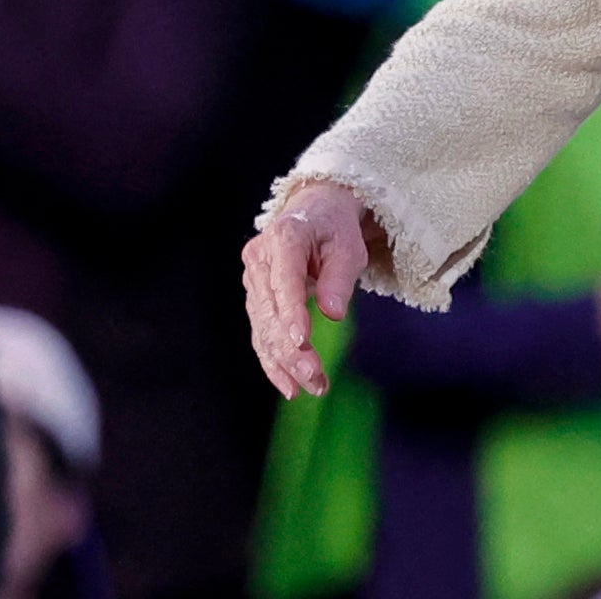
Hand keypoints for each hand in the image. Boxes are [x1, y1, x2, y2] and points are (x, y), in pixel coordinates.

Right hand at [243, 181, 379, 396]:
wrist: (314, 212)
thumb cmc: (335, 229)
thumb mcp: (348, 247)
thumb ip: (339, 278)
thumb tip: (332, 313)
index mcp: (284, 236)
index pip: (284, 279)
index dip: (291, 312)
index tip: (302, 342)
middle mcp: (259, 257)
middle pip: (270, 311)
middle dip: (291, 350)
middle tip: (316, 380)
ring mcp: (252, 279)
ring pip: (262, 328)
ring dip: (285, 362)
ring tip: (313, 387)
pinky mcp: (255, 298)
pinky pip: (260, 334)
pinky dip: (273, 362)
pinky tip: (289, 386)